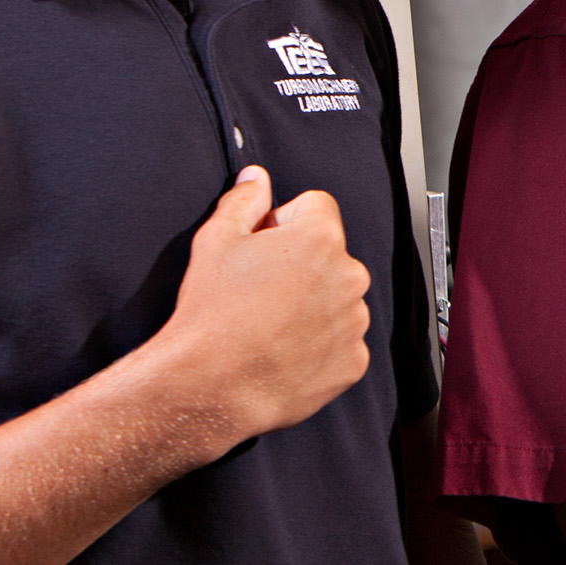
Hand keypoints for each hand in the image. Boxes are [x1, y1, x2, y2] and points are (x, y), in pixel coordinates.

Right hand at [148, 166, 371, 444]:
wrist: (211, 387)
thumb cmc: (212, 314)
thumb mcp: (215, 241)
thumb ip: (244, 201)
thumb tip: (257, 178)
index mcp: (320, 238)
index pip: (316, 207)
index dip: (284, 222)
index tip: (262, 245)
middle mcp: (349, 275)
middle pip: (329, 254)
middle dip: (301, 264)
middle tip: (260, 291)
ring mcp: (355, 321)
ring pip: (337, 298)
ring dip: (313, 305)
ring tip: (269, 326)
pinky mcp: (353, 361)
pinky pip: (341, 342)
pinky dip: (319, 345)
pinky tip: (283, 352)